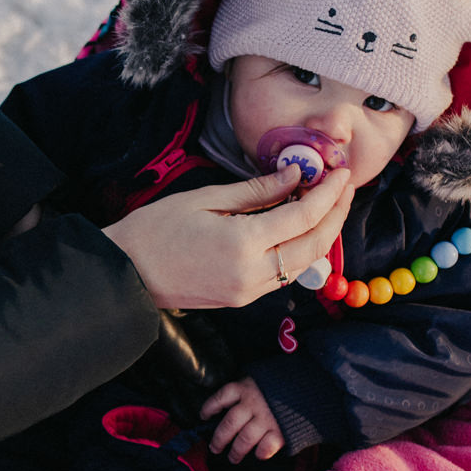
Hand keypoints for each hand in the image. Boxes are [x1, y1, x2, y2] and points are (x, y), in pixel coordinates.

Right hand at [103, 167, 351, 310]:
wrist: (126, 275)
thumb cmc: (155, 231)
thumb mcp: (204, 198)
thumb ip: (255, 191)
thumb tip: (294, 176)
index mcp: (242, 244)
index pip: (303, 217)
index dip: (328, 194)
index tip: (340, 172)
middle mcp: (252, 273)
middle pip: (314, 244)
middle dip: (335, 213)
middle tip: (344, 186)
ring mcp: (249, 291)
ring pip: (304, 263)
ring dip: (323, 233)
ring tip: (329, 204)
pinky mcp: (243, 298)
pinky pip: (285, 274)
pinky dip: (301, 249)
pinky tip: (300, 227)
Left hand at [200, 376, 284, 462]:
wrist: (318, 384)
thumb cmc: (288, 382)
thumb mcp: (265, 378)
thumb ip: (250, 389)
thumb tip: (234, 405)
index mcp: (247, 387)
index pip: (222, 397)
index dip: (210, 407)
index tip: (204, 416)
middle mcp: (254, 403)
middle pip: (229, 423)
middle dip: (219, 439)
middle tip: (215, 448)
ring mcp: (267, 418)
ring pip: (244, 439)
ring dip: (236, 451)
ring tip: (233, 458)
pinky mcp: (282, 431)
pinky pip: (265, 447)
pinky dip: (261, 453)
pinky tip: (259, 454)